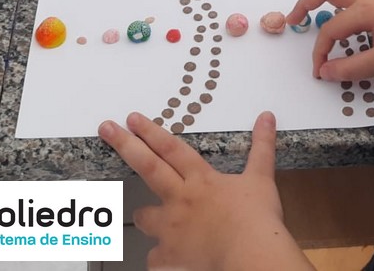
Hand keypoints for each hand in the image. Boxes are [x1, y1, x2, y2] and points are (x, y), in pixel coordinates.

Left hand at [98, 110, 312, 270]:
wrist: (249, 253)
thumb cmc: (256, 217)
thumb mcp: (261, 177)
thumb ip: (262, 146)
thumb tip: (267, 117)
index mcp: (200, 178)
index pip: (170, 148)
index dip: (150, 131)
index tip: (131, 118)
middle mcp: (181, 198)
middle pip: (148, 167)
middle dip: (125, 145)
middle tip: (106, 128)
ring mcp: (172, 227)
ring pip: (144, 216)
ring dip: (145, 214)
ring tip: (150, 216)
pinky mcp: (171, 254)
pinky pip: (156, 258)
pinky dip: (160, 258)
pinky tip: (166, 258)